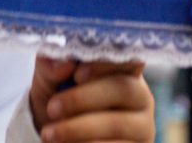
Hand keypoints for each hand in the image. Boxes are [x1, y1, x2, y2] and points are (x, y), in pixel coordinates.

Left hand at [29, 57, 153, 141]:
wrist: (55, 137)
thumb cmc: (58, 100)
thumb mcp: (48, 80)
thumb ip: (51, 65)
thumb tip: (63, 65)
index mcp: (123, 69)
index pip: (128, 57)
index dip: (105, 64)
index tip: (76, 74)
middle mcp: (139, 95)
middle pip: (123, 89)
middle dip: (83, 98)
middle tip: (52, 108)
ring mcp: (142, 126)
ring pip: (117, 124)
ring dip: (79, 128)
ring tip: (49, 133)